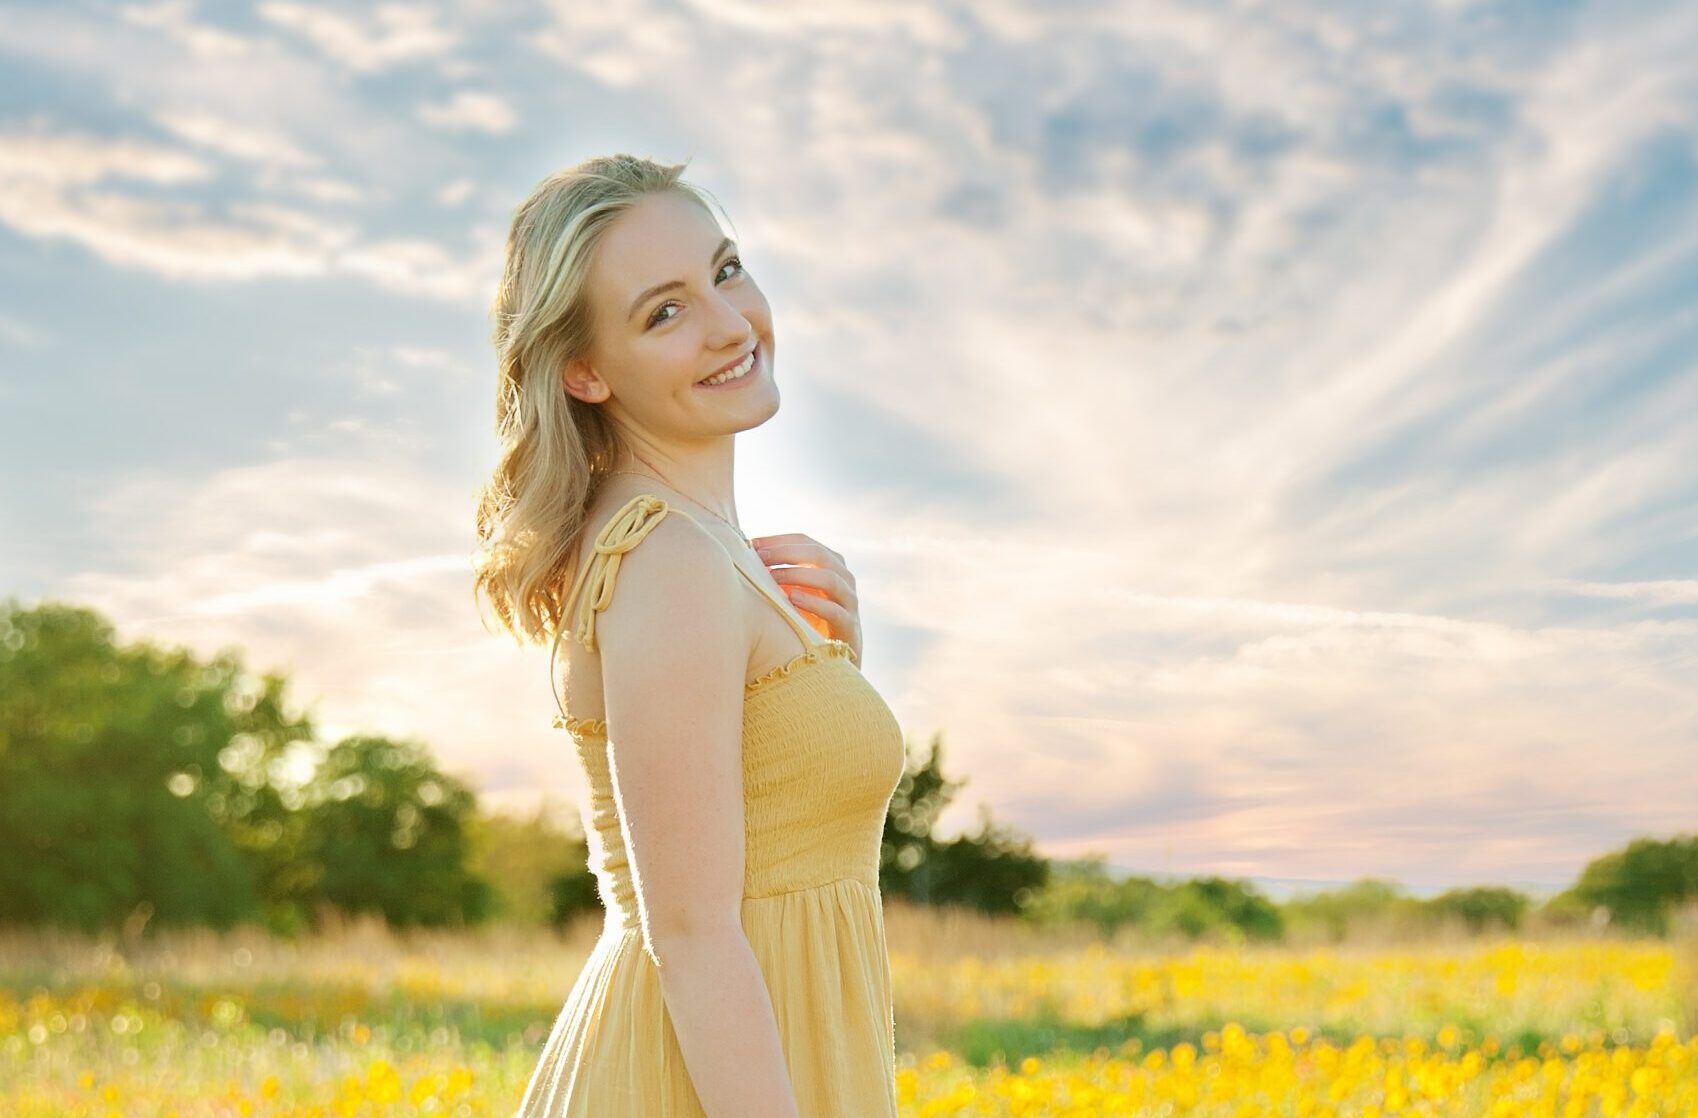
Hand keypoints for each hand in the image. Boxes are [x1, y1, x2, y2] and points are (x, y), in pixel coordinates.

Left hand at [750, 533, 861, 665]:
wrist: (831, 662)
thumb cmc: (805, 623)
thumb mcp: (792, 595)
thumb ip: (778, 576)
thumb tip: (745, 555)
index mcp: (830, 566)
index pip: (806, 543)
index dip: (780, 541)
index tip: (753, 543)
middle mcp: (843, 580)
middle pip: (819, 555)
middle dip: (787, 553)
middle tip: (760, 557)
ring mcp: (849, 603)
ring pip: (831, 579)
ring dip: (799, 575)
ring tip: (772, 577)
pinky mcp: (849, 627)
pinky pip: (835, 611)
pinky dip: (813, 603)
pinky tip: (792, 599)